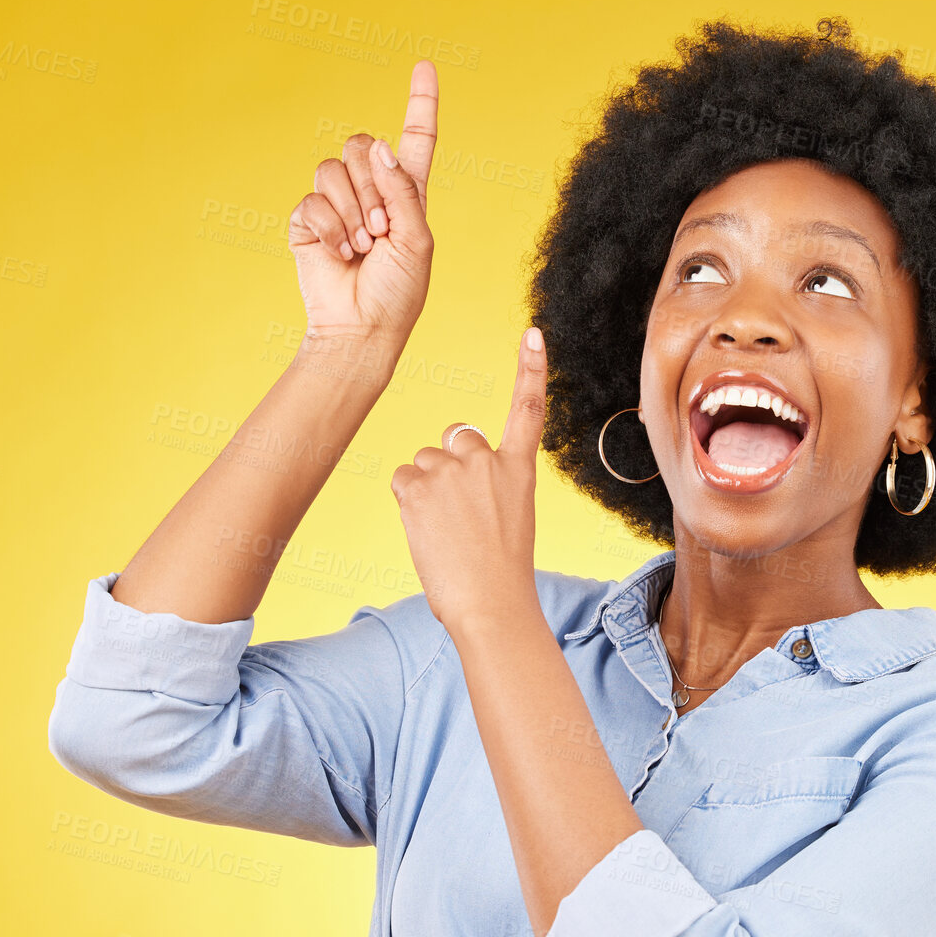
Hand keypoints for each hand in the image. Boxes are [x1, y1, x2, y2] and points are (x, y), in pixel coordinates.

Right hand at [287, 59, 438, 354]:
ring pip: (333, 169)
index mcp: (407, 193)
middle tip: (380, 230)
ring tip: (361, 246)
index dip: (420, 103)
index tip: (425, 66)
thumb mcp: (416, 239)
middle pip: (361, 143)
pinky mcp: (308, 220)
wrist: (362, 328)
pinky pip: (312, 199)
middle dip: (371, 185)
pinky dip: (330, 227)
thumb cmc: (398, 291)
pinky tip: (339, 253)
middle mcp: (371, 191)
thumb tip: (378, 145)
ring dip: (351, 211)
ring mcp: (337, 204)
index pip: (415, 139)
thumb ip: (402, 190)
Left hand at [391, 327, 547, 633]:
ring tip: (445, 531)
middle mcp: (487, 460)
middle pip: (454, 439)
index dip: (530, 368)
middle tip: (457, 512)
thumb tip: (447, 482)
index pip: (528, 408)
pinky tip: (426, 530)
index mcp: (519, 469)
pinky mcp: (419, 483)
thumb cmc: (500, 574)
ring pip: (423, 463)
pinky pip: (402, 480)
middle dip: (447, 464)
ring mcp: (452, 469)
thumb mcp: (509, 520)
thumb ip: (485, 489)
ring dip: (425, 490)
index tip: (533, 333)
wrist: (491, 603)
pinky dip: (407, 503)